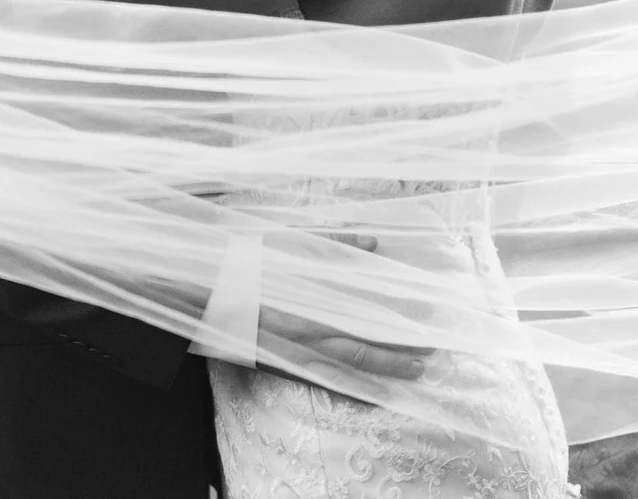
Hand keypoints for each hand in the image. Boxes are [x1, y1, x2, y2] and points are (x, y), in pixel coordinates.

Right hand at [257, 231, 434, 388]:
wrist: (206, 295)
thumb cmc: (248, 264)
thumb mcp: (288, 244)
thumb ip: (333, 243)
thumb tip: (372, 243)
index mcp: (312, 303)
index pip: (366, 319)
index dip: (397, 326)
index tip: (426, 324)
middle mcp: (309, 334)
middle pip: (363, 349)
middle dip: (399, 353)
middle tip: (431, 353)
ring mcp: (297, 354)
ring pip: (349, 370)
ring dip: (383, 372)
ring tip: (413, 371)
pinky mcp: (285, 366)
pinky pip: (326, 382)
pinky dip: (352, 389)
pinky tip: (373, 394)